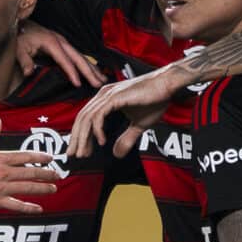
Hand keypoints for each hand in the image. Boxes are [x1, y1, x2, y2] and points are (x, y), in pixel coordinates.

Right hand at [0, 118, 60, 213]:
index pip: (26, 156)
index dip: (40, 157)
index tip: (50, 159)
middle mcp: (2, 172)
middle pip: (31, 172)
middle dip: (47, 174)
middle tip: (57, 175)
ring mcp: (0, 188)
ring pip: (27, 187)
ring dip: (43, 188)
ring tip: (53, 189)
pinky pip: (15, 205)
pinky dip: (28, 207)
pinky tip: (38, 208)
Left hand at [15, 20, 105, 89]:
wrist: (21, 24)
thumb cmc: (20, 36)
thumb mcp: (19, 48)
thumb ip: (25, 61)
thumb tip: (29, 73)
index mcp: (52, 43)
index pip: (65, 60)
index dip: (71, 72)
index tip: (78, 84)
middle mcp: (62, 42)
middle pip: (79, 58)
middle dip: (90, 71)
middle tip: (99, 84)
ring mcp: (64, 42)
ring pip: (81, 56)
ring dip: (93, 68)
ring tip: (103, 80)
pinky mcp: (63, 45)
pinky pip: (77, 55)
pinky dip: (87, 64)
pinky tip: (94, 71)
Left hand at [68, 64, 186, 159]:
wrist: (168, 85)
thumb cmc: (155, 100)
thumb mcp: (139, 125)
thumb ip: (126, 138)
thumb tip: (116, 154)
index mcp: (105, 99)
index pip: (86, 119)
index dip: (80, 136)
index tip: (78, 151)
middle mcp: (103, 95)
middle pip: (82, 119)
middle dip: (76, 139)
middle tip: (73, 155)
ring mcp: (108, 94)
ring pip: (87, 118)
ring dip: (84, 138)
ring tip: (83, 153)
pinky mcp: (116, 96)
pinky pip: (99, 115)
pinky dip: (98, 129)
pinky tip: (101, 141)